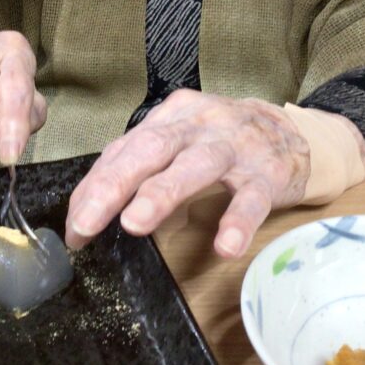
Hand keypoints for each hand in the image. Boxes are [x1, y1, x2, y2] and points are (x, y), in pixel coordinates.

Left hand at [65, 89, 309, 257]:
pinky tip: (224, 246)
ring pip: (197, 165)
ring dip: (163, 194)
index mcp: (170, 118)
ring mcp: (235, 147)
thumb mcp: (177, 144)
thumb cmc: (220, 141)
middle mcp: (199, 125)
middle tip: (86, 222)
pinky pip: (252, 199)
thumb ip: (137, 170)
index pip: (124, 149)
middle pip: (151, 148)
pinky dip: (237, 222)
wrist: (290, 131)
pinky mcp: (269, 173)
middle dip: (114, 185)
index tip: (75, 224)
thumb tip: (87, 210)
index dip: (95, 186)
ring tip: (135, 224)